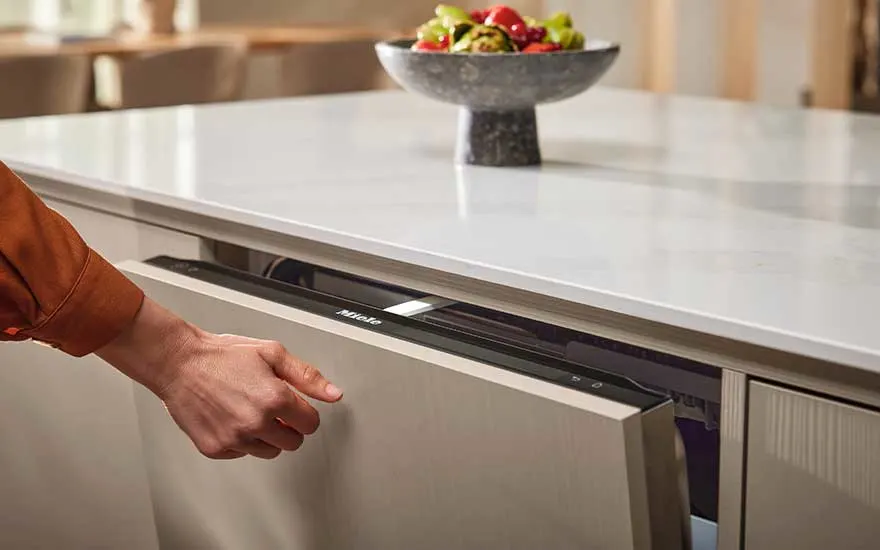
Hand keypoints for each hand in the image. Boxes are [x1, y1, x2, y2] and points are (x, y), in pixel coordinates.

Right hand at [98, 298, 341, 459]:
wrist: (179, 363)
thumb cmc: (223, 356)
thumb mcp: (272, 354)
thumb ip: (306, 376)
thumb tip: (334, 394)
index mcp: (274, 398)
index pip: (311, 424)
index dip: (304, 413)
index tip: (294, 406)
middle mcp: (256, 422)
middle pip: (293, 443)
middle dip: (289, 427)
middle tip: (272, 407)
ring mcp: (234, 439)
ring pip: (269, 452)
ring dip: (267, 436)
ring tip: (250, 410)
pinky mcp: (216, 449)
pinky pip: (243, 454)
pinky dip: (242, 441)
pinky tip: (232, 418)